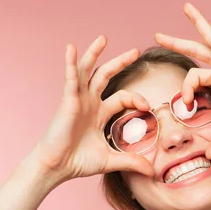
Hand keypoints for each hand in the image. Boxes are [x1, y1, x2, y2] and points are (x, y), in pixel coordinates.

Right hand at [32, 35, 154, 183]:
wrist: (58, 167)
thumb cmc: (79, 162)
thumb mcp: (111, 160)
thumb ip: (132, 162)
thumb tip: (152, 171)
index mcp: (99, 113)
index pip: (122, 97)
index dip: (136, 98)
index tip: (148, 107)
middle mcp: (89, 103)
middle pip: (106, 76)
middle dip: (120, 62)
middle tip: (135, 50)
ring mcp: (78, 100)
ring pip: (87, 71)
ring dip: (94, 54)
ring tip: (103, 38)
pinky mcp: (67, 101)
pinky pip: (70, 78)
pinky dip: (70, 63)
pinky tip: (71, 48)